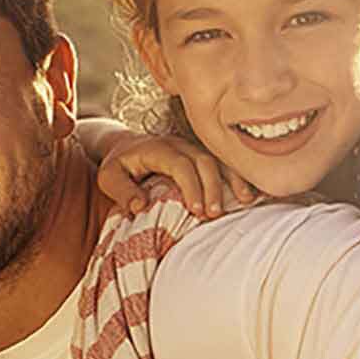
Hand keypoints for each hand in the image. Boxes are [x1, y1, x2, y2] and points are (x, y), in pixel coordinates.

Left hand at [94, 128, 258, 219]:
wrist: (126, 148)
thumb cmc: (118, 167)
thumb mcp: (109, 177)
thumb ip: (122, 191)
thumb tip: (141, 205)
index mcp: (158, 148)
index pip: (179, 164)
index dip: (191, 185)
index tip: (197, 210)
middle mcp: (180, 144)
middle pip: (204, 161)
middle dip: (213, 187)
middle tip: (215, 214)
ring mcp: (194, 148)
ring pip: (219, 158)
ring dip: (233, 179)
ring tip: (244, 201)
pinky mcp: (203, 155)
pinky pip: (225, 162)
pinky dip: (239, 176)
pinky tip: (250, 193)